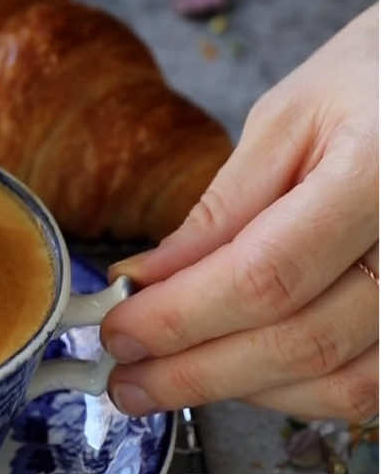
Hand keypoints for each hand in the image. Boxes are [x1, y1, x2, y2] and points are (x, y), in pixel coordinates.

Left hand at [101, 5, 378, 421]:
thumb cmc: (373, 82)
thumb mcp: (289, 118)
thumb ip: (223, 209)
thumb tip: (147, 283)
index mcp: (379, 174)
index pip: (266, 277)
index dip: (181, 317)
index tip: (118, 330)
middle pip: (302, 343)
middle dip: (196, 371)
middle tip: (125, 379)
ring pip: (342, 384)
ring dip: (243, 391)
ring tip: (169, 380)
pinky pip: (371, 386)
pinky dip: (298, 391)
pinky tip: (241, 372)